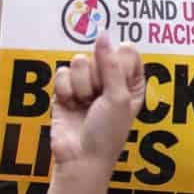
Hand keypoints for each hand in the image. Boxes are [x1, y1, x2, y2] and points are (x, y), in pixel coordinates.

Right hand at [53, 39, 143, 170]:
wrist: (80, 160)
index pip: (126, 51)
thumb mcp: (118, 97)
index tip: (116, 85)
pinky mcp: (65, 91)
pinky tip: (70, 105)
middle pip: (100, 54)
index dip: (118, 64)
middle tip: (98, 100)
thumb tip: (102, 34)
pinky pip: (62, 73)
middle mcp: (109, 80)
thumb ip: (110, 63)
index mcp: (131, 82)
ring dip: (81, 86)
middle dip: (97, 78)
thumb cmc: (107, 134)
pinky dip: (65, 90)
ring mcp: (86, 85)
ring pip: (79, 62)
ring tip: (84, 105)